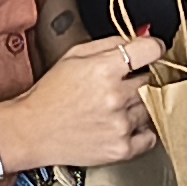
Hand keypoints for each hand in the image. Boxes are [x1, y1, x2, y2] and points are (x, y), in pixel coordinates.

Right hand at [0, 32, 166, 172]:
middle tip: (121, 84)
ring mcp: (120, 125)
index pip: (150, 51)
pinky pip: (150, 135)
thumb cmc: (51, 93)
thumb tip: (143, 36)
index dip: (154, 48)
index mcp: (103, 69)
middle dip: (140, 79)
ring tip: (112, 107)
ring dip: (138, 105)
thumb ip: (112, 43)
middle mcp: (115, 97)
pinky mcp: (122, 149)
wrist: (33, 130)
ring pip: (151, 107)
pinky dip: (140, 129)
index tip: (152, 52)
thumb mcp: (74, 56)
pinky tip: (120, 124)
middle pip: (152, 80)